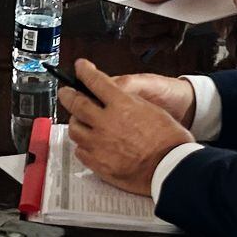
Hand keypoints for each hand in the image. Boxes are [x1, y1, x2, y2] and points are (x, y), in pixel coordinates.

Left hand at [59, 59, 192, 195]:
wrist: (170, 168)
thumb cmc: (168, 141)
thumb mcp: (153, 110)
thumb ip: (130, 103)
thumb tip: (117, 98)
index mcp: (121, 104)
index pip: (95, 81)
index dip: (84, 71)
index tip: (80, 67)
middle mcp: (106, 121)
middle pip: (76, 103)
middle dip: (68, 94)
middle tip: (65, 92)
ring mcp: (98, 143)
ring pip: (75, 129)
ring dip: (76, 122)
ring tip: (79, 121)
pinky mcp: (97, 162)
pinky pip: (81, 151)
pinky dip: (83, 145)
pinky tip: (89, 144)